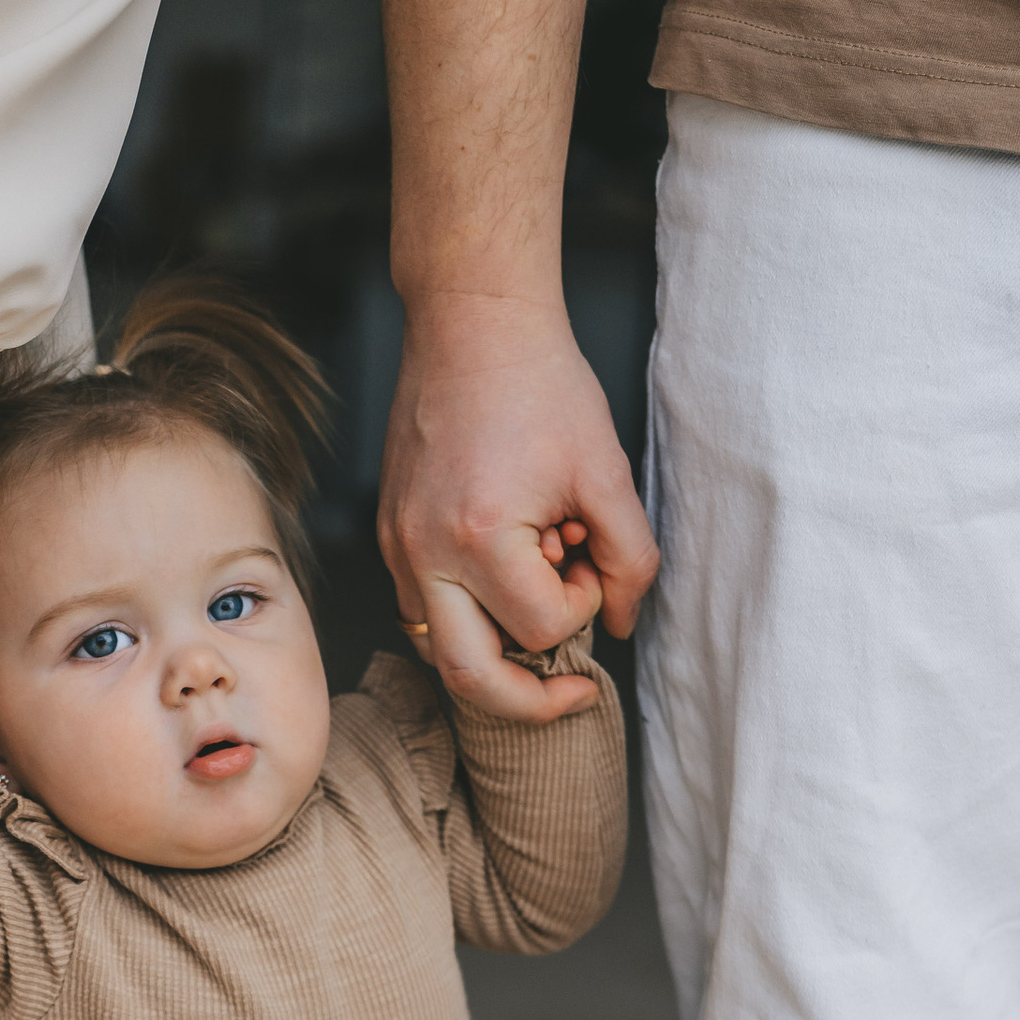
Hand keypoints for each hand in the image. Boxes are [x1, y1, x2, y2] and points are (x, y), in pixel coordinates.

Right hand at [381, 288, 656, 720]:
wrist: (471, 322)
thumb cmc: (540, 382)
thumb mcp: (605, 472)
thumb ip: (630, 559)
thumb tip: (621, 625)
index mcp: (479, 537)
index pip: (539, 630)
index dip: (582, 606)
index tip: (590, 556)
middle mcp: (422, 551)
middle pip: (469, 677)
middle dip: (529, 698)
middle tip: (572, 692)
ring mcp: (397, 545)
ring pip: (439, 649)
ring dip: (495, 649)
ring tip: (536, 598)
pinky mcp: (390, 533)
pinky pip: (423, 607)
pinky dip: (467, 614)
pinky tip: (504, 573)